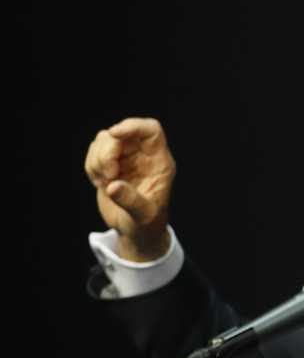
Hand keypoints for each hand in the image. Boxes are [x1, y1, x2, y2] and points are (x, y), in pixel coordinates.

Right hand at [84, 117, 175, 259]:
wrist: (135, 231)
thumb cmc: (147, 223)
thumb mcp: (143, 215)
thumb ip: (131, 201)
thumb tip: (113, 186)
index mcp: (159, 162)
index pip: (150, 130)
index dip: (132, 126)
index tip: (115, 134)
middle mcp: (142, 156)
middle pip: (120, 134)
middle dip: (107, 152)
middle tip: (109, 176)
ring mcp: (125, 158)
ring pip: (103, 140)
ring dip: (97, 160)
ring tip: (105, 182)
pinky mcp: (109, 164)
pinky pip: (93, 153)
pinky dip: (91, 166)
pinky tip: (100, 183)